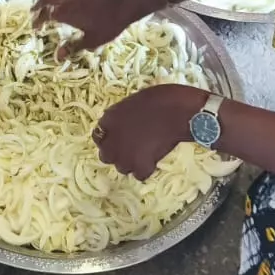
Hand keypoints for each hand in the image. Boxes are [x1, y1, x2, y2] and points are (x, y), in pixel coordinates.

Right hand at [33, 0, 143, 58]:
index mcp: (66, 13)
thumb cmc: (107, 26)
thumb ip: (73, 47)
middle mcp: (68, 0)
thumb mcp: (90, 41)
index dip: (38, 21)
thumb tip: (58, 55)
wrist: (124, 6)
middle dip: (39, 6)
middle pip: (48, 0)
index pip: (46, 16)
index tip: (35, 27)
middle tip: (33, 12)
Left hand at [93, 84, 208, 180]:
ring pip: (122, 168)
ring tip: (145, 153)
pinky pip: (140, 175)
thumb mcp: (131, 102)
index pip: (98, 137)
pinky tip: (154, 159)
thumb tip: (119, 124)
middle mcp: (111, 142)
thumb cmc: (159, 99)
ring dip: (131, 162)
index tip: (119, 138)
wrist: (176, 112)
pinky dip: (147, 169)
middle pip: (106, 156)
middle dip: (117, 153)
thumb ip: (120, 116)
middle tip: (132, 147)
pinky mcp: (141, 168)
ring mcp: (124, 157)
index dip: (110, 138)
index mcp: (108, 120)